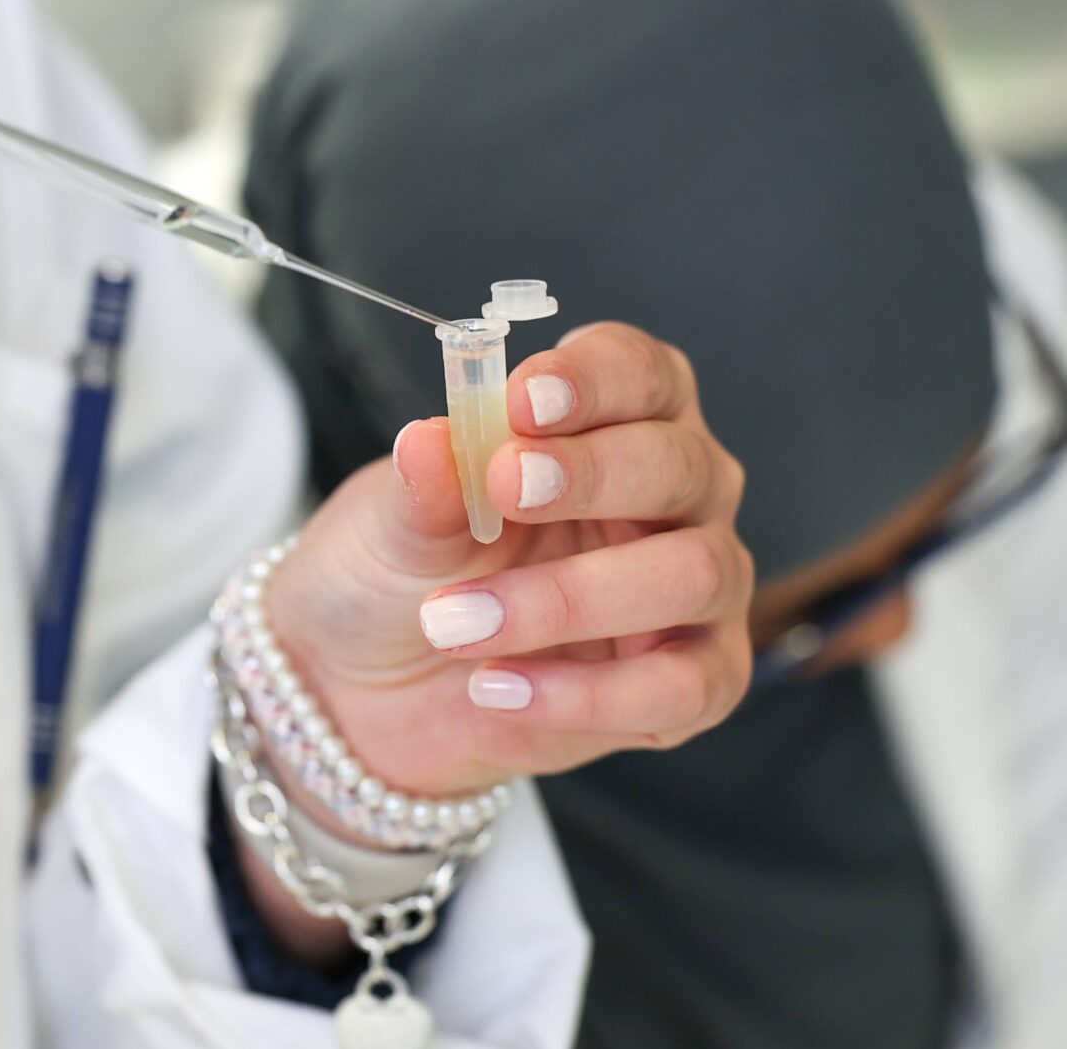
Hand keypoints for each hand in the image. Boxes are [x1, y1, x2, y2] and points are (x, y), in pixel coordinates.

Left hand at [269, 322, 752, 804]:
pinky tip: (496, 688)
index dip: (591, 380)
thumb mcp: (390, 522)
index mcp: (616, 419)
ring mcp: (697, 589)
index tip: (522, 400)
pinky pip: (683, 686)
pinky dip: (589, 693)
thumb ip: (425, 485)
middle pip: (680, 465)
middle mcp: (678, 494)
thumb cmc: (399, 574)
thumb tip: (429, 441)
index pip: (639, 372)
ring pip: (695, 574)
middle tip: (502, 490)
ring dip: (571, 597)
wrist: (368, 689)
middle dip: (592, 474)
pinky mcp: (695, 680)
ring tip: (456, 623)